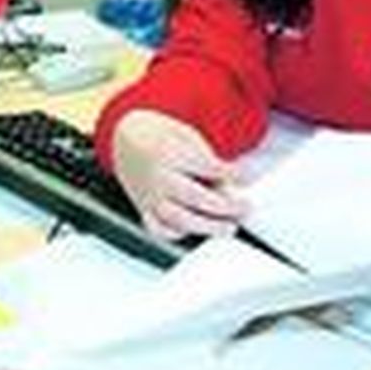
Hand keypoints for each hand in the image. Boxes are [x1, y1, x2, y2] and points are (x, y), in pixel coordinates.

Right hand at [110, 110, 246, 240]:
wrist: (125, 136)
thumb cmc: (160, 136)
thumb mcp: (188, 136)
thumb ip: (208, 160)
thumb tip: (230, 187)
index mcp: (170, 153)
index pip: (208, 167)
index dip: (232, 174)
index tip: (245, 176)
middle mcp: (158, 176)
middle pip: (196, 197)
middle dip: (225, 206)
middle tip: (244, 208)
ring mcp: (149, 195)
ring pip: (179, 219)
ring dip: (208, 226)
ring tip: (228, 228)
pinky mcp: (143, 207)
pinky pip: (159, 229)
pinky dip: (177, 233)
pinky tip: (193, 228)